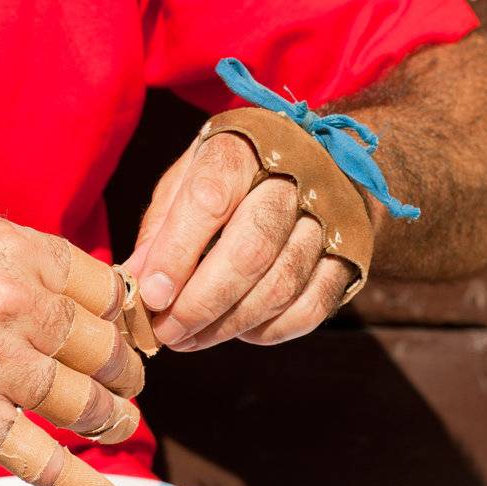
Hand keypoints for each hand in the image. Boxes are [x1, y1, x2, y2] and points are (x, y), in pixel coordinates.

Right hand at [0, 209, 144, 485]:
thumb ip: (31, 257)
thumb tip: (83, 288)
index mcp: (24, 254)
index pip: (107, 292)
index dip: (125, 318)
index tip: (129, 332)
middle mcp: (18, 304)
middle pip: (103, 347)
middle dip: (125, 370)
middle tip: (128, 380)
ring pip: (82, 400)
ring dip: (112, 418)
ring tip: (120, 423)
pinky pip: (37, 456)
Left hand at [121, 129, 358, 350]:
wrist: (317, 160)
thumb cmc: (235, 171)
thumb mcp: (190, 174)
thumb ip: (163, 224)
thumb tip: (136, 281)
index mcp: (242, 147)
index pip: (210, 197)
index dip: (178, 251)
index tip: (152, 294)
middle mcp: (293, 178)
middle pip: (251, 247)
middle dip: (203, 300)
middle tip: (167, 331)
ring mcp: (329, 218)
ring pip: (281, 284)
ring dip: (229, 323)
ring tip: (190, 338)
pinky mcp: (350, 256)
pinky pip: (312, 307)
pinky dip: (270, 330)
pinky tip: (238, 331)